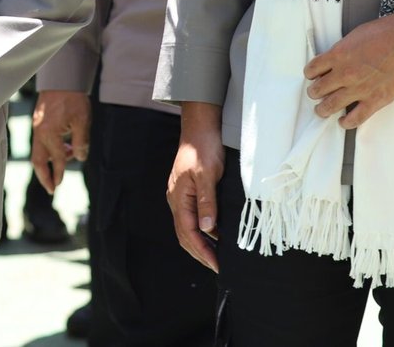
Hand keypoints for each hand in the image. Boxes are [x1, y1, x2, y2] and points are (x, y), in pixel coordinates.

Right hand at [30, 90, 90, 193]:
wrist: (62, 78)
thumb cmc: (73, 99)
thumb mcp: (82, 121)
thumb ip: (81, 142)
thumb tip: (80, 157)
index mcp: (49, 134)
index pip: (56, 159)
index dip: (59, 173)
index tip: (60, 185)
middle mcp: (40, 132)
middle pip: (38, 161)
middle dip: (44, 176)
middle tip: (51, 189)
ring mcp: (37, 126)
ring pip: (38, 152)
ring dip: (48, 162)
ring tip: (63, 163)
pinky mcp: (38, 121)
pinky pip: (40, 142)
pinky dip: (48, 150)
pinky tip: (62, 147)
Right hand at [168, 103, 223, 272]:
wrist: (199, 126)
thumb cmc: (203, 147)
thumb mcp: (208, 175)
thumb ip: (207, 202)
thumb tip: (208, 230)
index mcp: (178, 197)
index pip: (188, 233)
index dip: (202, 251)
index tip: (217, 265)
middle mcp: (176, 199)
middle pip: (184, 234)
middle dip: (200, 253)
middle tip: (218, 267)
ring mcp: (180, 195)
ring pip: (187, 227)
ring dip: (200, 243)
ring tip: (217, 256)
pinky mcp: (187, 191)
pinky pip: (192, 217)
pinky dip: (203, 231)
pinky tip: (216, 234)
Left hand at [303, 9, 393, 127]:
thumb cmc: (386, 32)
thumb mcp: (355, 36)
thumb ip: (342, 51)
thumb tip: (334, 62)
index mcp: (338, 55)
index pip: (312, 70)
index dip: (311, 74)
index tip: (313, 77)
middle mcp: (344, 73)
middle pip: (317, 90)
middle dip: (314, 93)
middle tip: (316, 94)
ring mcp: (359, 89)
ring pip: (330, 106)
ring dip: (323, 109)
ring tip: (322, 110)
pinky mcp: (376, 100)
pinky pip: (355, 118)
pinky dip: (345, 122)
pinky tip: (343, 120)